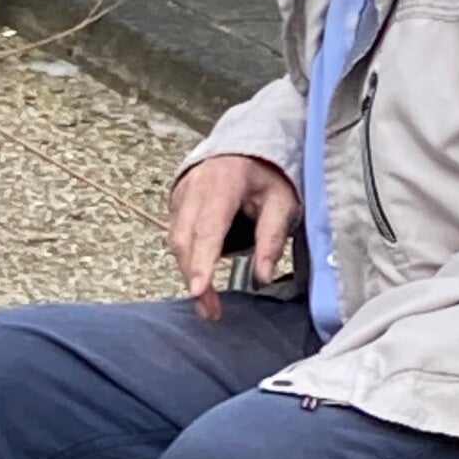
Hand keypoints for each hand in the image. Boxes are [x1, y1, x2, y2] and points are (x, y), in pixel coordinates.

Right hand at [167, 154, 298, 323]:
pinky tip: (201, 278)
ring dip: (189, 274)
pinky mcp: (176, 203)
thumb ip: (272, 238)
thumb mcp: (282, 201)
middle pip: (185, 240)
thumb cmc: (266, 173)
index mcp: (223, 182)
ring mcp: (181, 194)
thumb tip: (262, 277)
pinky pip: (176, 236)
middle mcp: (195, 187)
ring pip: (176, 241)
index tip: (200, 291)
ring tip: (208, 303)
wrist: (246, 146)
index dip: (203, 262)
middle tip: (211, 311)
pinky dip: (187, 259)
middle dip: (195, 279)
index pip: (209, 228)